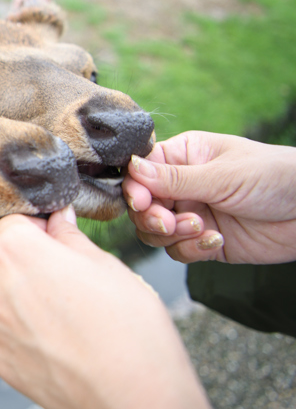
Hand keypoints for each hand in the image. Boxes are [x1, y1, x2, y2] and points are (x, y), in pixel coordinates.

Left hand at [0, 208, 222, 408]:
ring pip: (8, 299)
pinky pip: (12, 334)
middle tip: (77, 286)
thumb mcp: (106, 265)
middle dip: (34, 267)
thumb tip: (57, 221)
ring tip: (75, 321)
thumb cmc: (128, 328)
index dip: (41, 230)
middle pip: (6, 263)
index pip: (15, 223)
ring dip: (31, 302)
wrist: (133, 401)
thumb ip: (69, 237)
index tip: (62, 242)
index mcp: (13, 251)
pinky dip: (32, 335)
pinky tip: (66, 346)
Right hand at [123, 131, 295, 263]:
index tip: (142, 203)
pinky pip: (179, 251)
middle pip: (142, 207)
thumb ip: (175, 178)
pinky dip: (192, 250)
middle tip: (171, 223)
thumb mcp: (223, 175)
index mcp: (182, 157)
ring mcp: (192, 214)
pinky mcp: (205, 241)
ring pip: (155, 232)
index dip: (135, 190)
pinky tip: (217, 241)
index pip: (141, 172)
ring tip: (202, 229)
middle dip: (153, 218)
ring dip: (173, 235)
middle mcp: (182, 185)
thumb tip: (131, 168)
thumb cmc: (276, 176)